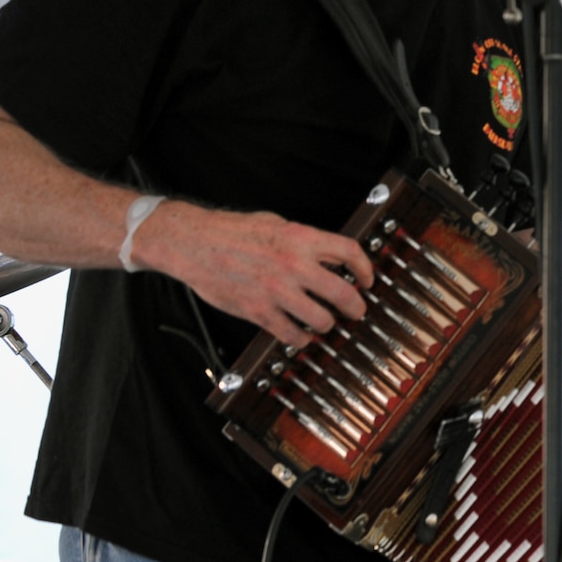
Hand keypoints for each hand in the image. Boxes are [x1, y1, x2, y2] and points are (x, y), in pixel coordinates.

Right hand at [133, 201, 373, 346]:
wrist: (193, 244)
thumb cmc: (232, 231)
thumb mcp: (276, 223)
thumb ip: (305, 240)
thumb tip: (330, 254)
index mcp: (301, 238)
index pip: (350, 252)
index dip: (366, 268)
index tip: (368, 280)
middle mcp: (294, 265)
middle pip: (343, 293)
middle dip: (356, 306)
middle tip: (357, 311)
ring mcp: (277, 291)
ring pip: (321, 319)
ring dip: (328, 324)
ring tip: (326, 323)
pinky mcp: (258, 311)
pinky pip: (291, 334)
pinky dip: (301, 338)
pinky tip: (302, 335)